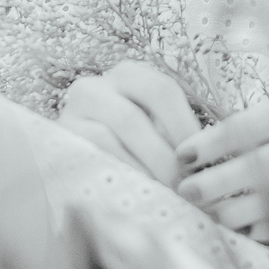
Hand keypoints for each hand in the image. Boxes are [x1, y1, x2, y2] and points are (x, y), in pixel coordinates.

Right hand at [57, 61, 201, 181]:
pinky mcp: (60, 136)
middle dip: (165, 155)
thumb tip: (208, 158)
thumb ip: (174, 135)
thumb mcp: (153, 132)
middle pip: (136, 115)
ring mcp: (73, 110)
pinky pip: (94, 151)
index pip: (163, 90)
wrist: (77, 169)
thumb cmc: (129, 149)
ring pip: (114, 133)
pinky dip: (121, 171)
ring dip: (146, 166)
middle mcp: (97, 85)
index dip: (185, 126)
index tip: (202, 160)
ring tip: (165, 193)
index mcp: (128, 76)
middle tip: (184, 186)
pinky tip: (137, 190)